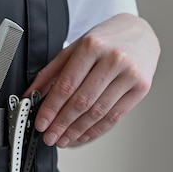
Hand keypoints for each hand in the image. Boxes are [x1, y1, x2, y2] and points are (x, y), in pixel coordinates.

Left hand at [24, 13, 159, 146]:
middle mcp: (113, 59)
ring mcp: (130, 74)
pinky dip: (97, 129)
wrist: (140, 31)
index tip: (41, 124)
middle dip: (62, 124)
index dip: (51, 109)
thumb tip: (31, 95)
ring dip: (77, 130)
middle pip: (82, 101)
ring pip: (99, 112)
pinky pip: (116, 115)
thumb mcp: (73, 48)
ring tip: (64, 140)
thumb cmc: (105, 40)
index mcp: (92, 47)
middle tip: (50, 137)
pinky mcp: (142, 87)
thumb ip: (51, 72)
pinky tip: (83, 135)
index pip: (66, 85)